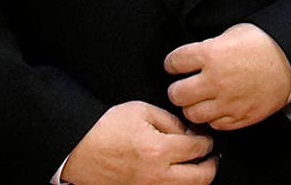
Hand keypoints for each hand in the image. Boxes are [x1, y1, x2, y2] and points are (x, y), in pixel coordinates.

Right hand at [62, 101, 215, 184]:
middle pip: (201, 178)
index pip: (197, 149)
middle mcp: (157, 175)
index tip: (207, 139)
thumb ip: (169, 120)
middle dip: (211, 165)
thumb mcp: (139, 111)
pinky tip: (177, 176)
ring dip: (198, 179)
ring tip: (198, 167)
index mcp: (158, 150)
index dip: (207, 142)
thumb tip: (187, 133)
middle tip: (211, 156)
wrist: (79, 149)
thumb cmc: (104, 129)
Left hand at [164, 23, 290, 130]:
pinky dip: (212, 118)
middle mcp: (215, 80)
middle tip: (184, 85)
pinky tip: (217, 107)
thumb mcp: (231, 34)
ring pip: (192, 114)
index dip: (172, 64)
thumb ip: (208, 47)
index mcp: (210, 54)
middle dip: (178, 89)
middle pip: (176, 94)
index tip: (175, 65)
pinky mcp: (239, 117)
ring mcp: (227, 101)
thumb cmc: (264, 44)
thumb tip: (193, 57)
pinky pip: (214, 125)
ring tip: (199, 100)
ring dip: (192, 107)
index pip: (174, 63)